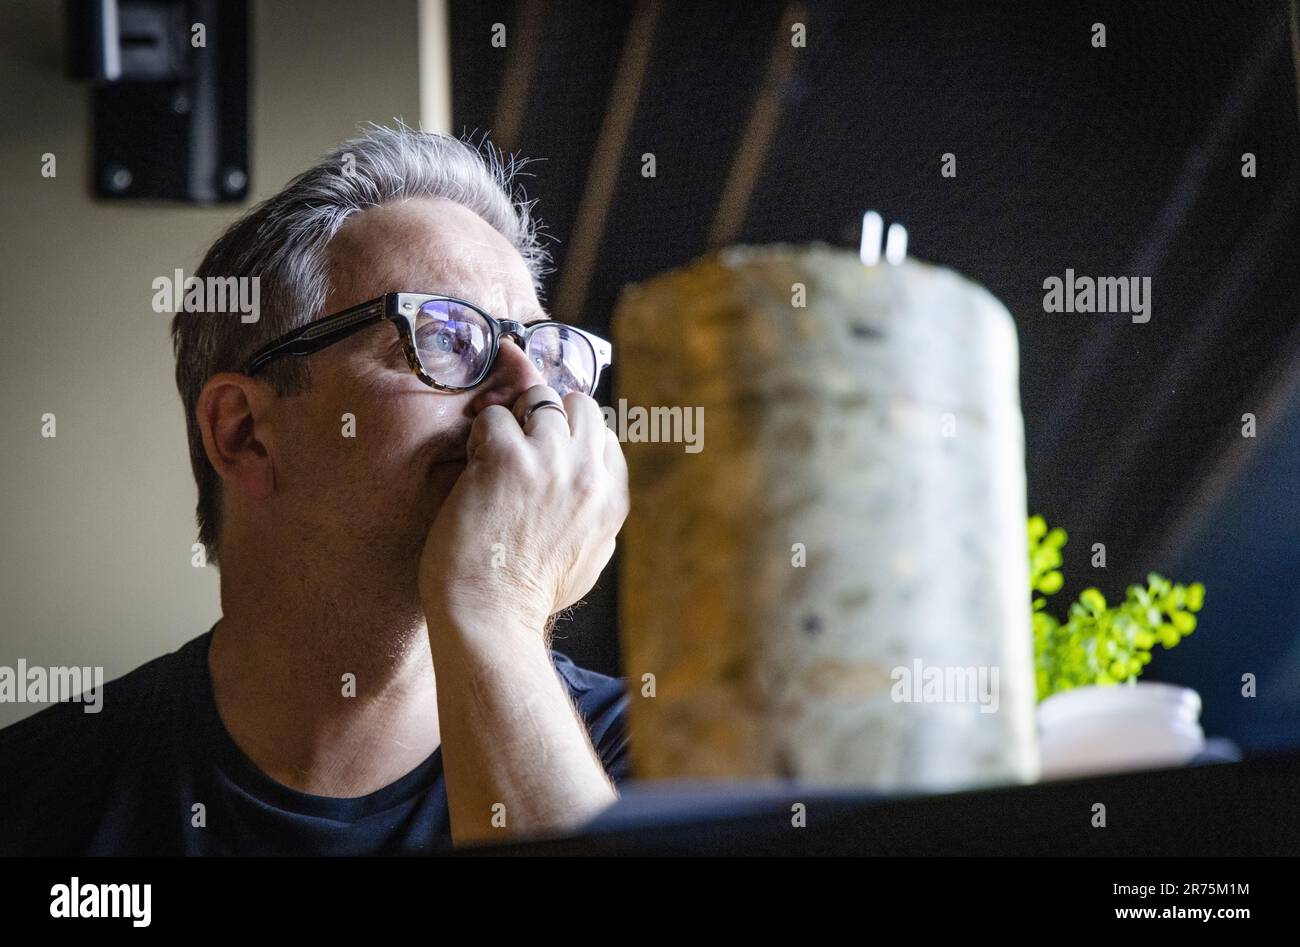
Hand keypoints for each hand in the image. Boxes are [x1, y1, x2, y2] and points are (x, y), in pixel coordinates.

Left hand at [418, 385, 628, 634]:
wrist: (491, 616)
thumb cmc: (530, 595)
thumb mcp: (591, 556)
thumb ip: (597, 513)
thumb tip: (593, 483)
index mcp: (612, 497)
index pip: (603, 434)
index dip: (570, 438)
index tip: (546, 455)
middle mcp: (588, 474)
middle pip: (578, 405)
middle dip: (547, 417)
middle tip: (520, 445)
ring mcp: (551, 462)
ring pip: (538, 399)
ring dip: (512, 422)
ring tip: (493, 457)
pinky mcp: (508, 459)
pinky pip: (494, 416)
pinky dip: (479, 437)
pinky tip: (473, 470)